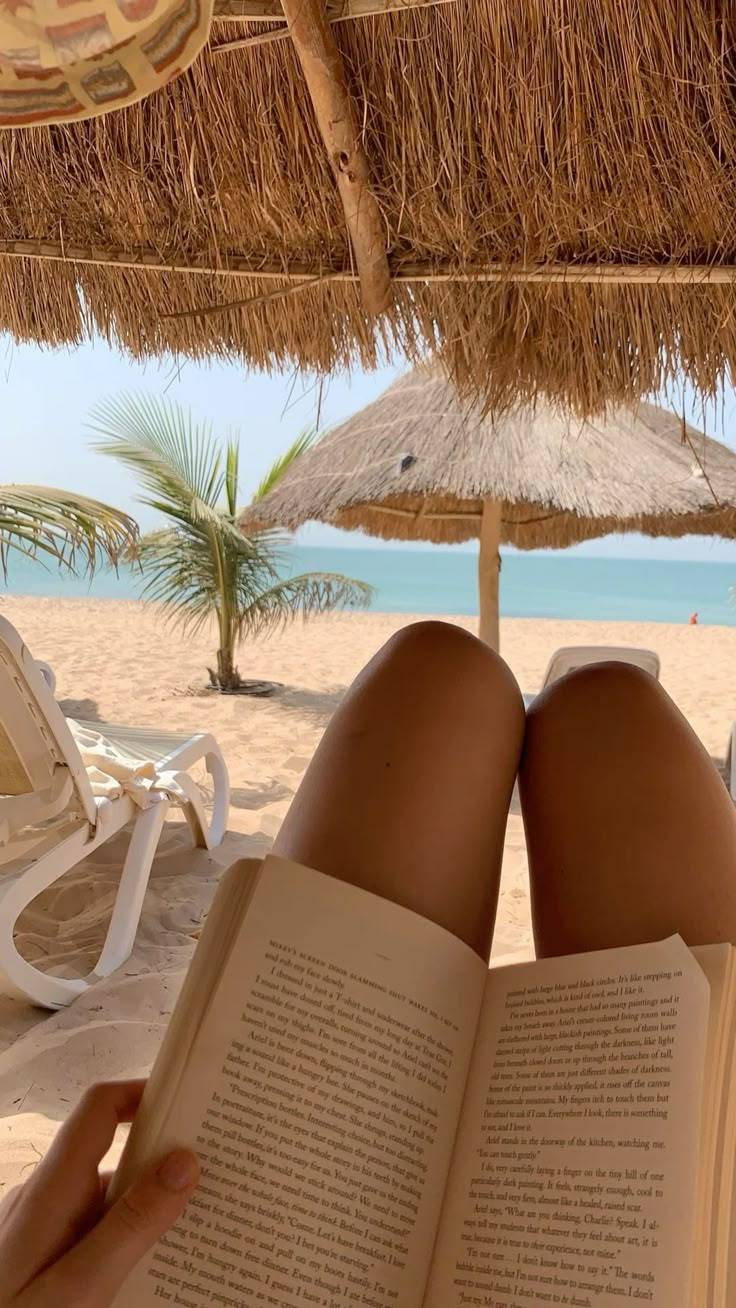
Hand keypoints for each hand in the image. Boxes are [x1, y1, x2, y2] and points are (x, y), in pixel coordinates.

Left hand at [0, 1080, 198, 1306]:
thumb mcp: (80, 1288)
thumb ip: (132, 1226)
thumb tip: (184, 1160)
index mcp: (50, 1191)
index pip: (99, 1110)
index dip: (143, 1094)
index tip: (192, 1104)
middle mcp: (42, 1201)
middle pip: (111, 1158)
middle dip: (163, 1165)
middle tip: (217, 1179)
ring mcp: (37, 1234)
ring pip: (104, 1204)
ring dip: (149, 1215)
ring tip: (200, 1235)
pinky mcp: (37, 1264)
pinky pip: (90, 1237)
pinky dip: (125, 1246)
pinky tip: (155, 1277)